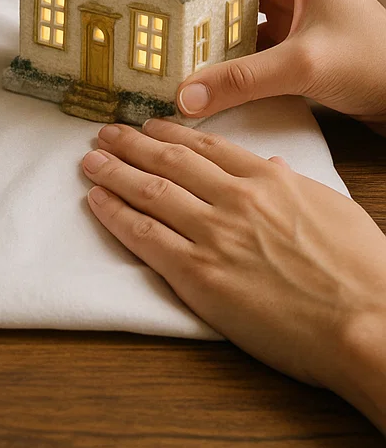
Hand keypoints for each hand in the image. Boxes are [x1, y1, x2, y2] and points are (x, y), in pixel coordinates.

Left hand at [83, 119, 385, 430]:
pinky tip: (96, 200)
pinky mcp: (198, 274)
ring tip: (90, 160)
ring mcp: (213, 234)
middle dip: (131, 144)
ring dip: (113, 172)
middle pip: (169, 160)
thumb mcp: (332, 209)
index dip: (169, 133)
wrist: (369, 322)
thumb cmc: (362, 272)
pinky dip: (114, 213)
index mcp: (268, 179)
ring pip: (148, 191)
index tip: (148, 125)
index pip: (206, 147)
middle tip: (104, 133)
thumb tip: (272, 164)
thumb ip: (293, 184)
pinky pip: (143, 236)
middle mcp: (234, 198)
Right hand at [176, 0, 385, 131]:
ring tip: (167, 24)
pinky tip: (196, 58)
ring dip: (208, 19)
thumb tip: (186, 96)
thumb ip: (241, 80)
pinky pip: (245, 37)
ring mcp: (291, 10)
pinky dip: (223, 47)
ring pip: (236, 5)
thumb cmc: (377, 62)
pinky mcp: (289, 41)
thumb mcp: (302, 65)